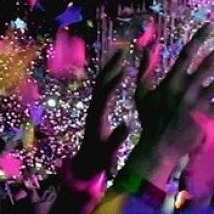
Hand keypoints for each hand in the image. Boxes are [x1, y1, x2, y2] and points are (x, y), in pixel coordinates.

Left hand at [70, 46, 129, 179]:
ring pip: (101, 81)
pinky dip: (111, 74)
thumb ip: (116, 139)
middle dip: (111, 66)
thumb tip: (127, 124)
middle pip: (101, 82)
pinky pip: (104, 86)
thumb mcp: (108, 153)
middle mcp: (94, 108)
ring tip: (121, 52)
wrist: (86, 163)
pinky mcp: (97, 107)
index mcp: (97, 117)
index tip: (124, 70)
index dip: (114, 83)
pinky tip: (119, 68)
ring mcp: (94, 106)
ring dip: (110, 66)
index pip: (105, 96)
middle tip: (122, 51)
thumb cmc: (99, 159)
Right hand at [129, 23, 213, 182]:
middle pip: (210, 63)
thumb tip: (145, 47)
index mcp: (171, 80)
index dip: (199, 38)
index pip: (187, 54)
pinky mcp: (208, 117)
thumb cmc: (150, 118)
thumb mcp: (141, 92)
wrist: (159, 146)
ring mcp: (199, 103)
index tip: (210, 26)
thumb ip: (144, 69)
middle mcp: (187, 89)